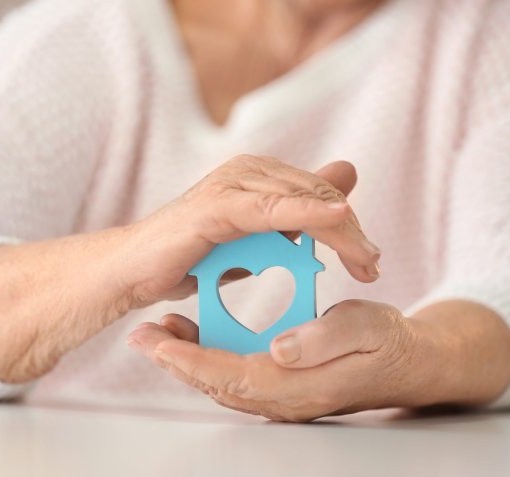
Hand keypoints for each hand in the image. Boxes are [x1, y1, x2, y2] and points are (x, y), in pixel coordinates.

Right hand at [123, 155, 380, 305]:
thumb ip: (292, 218)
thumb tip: (335, 193)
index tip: (369, 262)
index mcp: (259, 179)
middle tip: (372, 266)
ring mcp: (233, 184)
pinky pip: (272, 207)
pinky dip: (307, 211)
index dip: (350, 226)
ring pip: (304, 199)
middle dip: (352, 232)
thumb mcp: (253, 243)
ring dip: (341, 230)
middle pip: (320, 193)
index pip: (320, 193)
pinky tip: (338, 216)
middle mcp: (249, 172)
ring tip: (365, 260)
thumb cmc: (191, 258)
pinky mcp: (218, 204)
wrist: (136, 271)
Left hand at [127, 301, 449, 421]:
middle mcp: (285, 398)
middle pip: (217, 383)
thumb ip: (324, 339)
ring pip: (222, 381)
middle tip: (142, 336)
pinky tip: (197, 336)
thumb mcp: (365, 328)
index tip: (157, 339)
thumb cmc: (388, 342)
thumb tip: (280, 348)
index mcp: (301, 384)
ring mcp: (283, 395)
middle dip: (175, 361)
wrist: (407, 362)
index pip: (233, 374)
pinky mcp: (283, 384)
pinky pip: (235, 374)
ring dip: (187, 360)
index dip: (192, 357)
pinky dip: (209, 357)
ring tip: (159, 333)